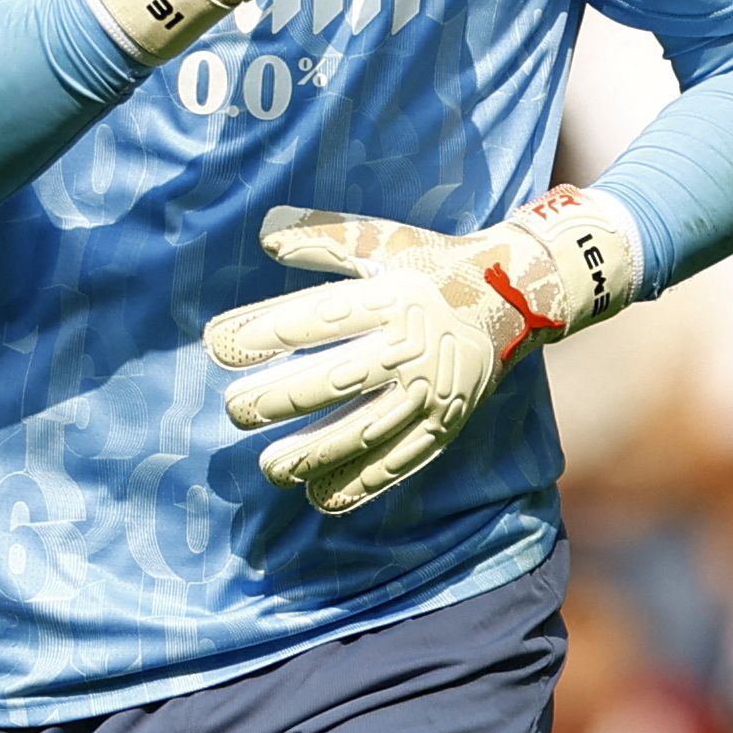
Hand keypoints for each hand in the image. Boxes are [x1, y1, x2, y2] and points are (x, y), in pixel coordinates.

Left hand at [204, 186, 640, 513]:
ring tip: (270, 466)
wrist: (513, 295)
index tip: (219, 346)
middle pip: (339, 378)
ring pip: (367, 429)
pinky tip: (322, 497)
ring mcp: (432, 391)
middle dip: (282, 399)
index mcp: (392, 295)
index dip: (267, 331)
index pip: (320, 317)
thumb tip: (264, 234)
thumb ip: (322, 239)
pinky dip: (363, 484)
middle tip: (234, 411)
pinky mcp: (446, 423)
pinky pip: (401, 461)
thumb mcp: (380, 241)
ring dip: (316, 453)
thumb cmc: (429, 263)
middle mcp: (412, 345)